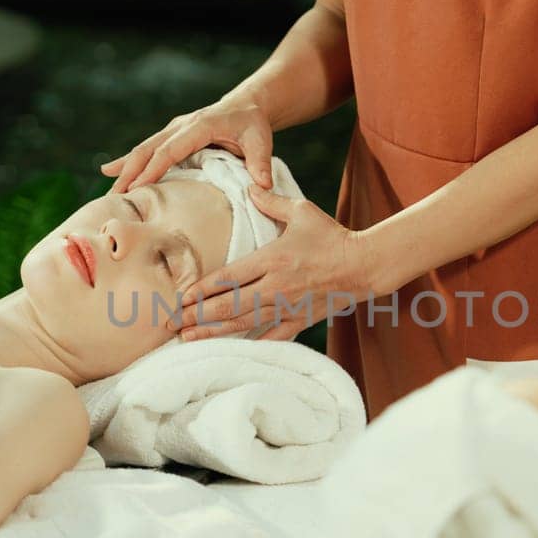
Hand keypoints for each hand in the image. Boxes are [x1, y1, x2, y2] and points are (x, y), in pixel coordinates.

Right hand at [101, 95, 275, 192]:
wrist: (246, 105)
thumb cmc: (253, 123)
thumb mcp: (261, 140)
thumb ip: (260, 163)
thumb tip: (263, 187)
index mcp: (200, 125)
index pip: (172, 149)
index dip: (154, 167)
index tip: (138, 186)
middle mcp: (182, 125)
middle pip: (150, 149)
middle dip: (131, 172)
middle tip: (115, 196)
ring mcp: (174, 130)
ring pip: (144, 149)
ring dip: (125, 169)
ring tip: (110, 191)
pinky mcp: (171, 136)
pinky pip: (147, 149)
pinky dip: (128, 161)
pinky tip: (108, 171)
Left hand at [171, 186, 378, 341]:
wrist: (365, 265)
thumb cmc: (332, 236)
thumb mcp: (302, 212)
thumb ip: (271, 202)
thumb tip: (249, 186)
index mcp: (273, 259)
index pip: (229, 277)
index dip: (202, 290)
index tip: (181, 298)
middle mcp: (276, 286)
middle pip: (230, 306)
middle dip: (199, 316)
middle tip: (173, 323)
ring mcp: (288, 306)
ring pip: (245, 324)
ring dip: (214, 332)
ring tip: (189, 338)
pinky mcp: (300, 319)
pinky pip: (272, 337)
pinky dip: (251, 344)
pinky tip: (230, 351)